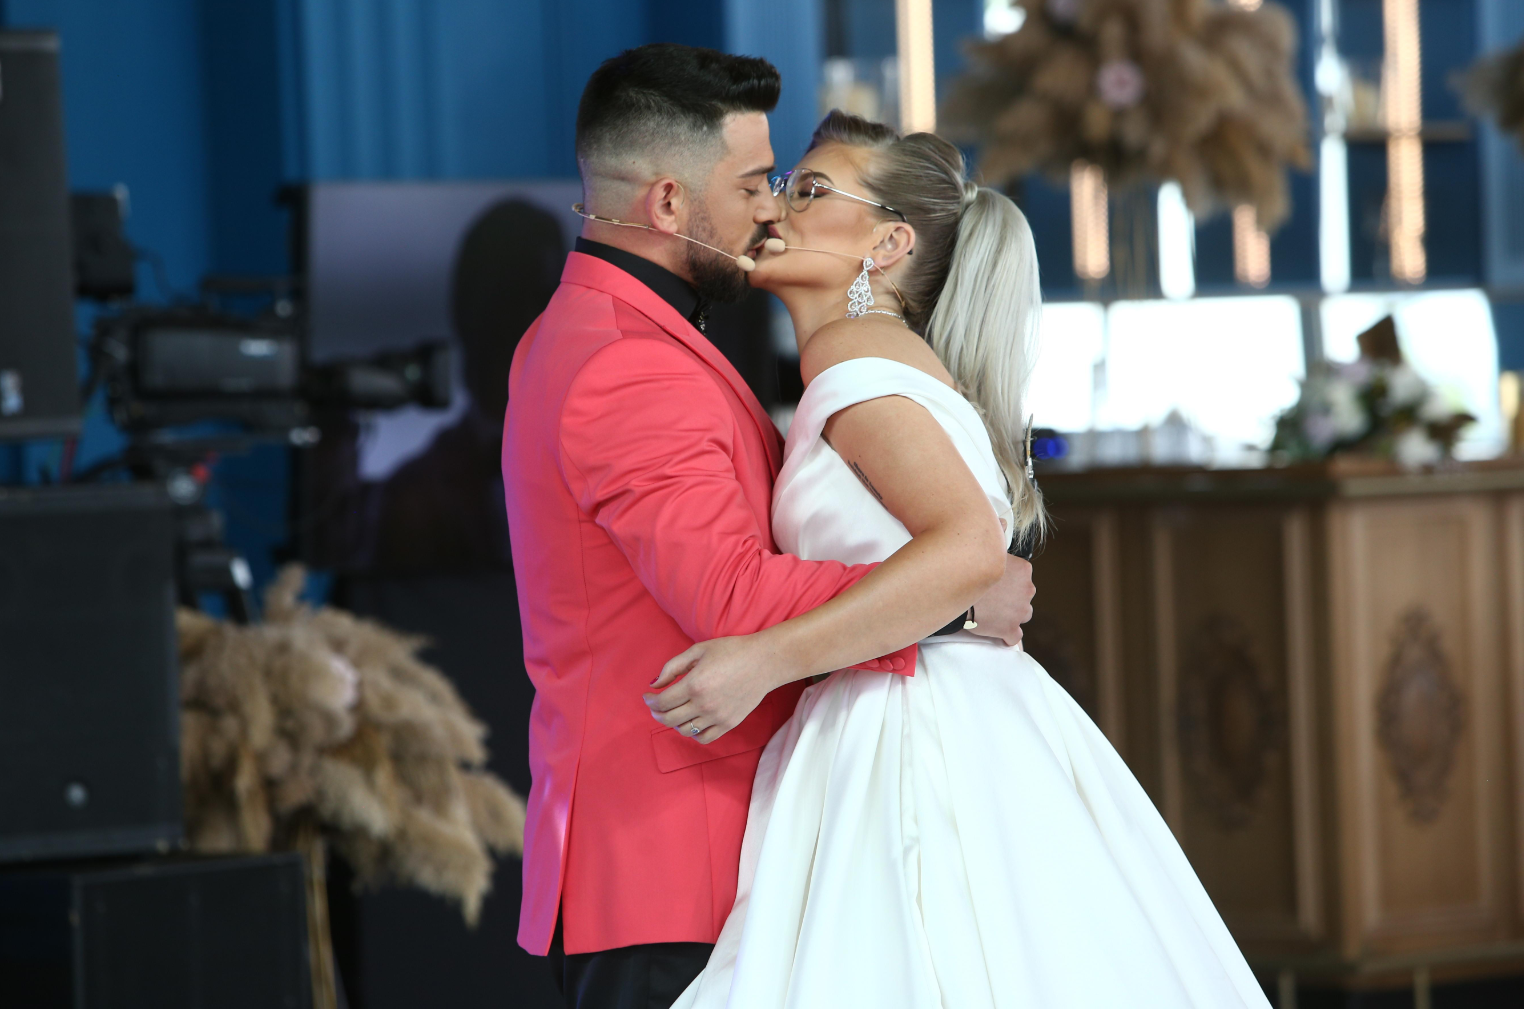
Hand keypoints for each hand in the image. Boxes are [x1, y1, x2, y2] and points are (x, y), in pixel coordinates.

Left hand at [644, 631, 797, 742]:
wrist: (763, 662)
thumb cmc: (731, 651)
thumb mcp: (698, 650)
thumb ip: (672, 667)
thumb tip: (654, 685)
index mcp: (694, 684)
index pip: (662, 702)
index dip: (650, 701)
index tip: (647, 697)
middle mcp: (704, 704)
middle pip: (669, 719)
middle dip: (657, 713)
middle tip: (655, 706)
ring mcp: (717, 716)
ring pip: (684, 730)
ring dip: (673, 723)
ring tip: (674, 712)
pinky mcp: (729, 724)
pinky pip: (703, 738)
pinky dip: (692, 733)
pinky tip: (691, 722)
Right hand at [967, 554, 1034, 645]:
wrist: (955, 588)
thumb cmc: (968, 568)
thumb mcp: (988, 552)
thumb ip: (998, 557)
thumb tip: (995, 556)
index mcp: (1024, 570)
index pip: (1024, 577)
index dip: (1009, 582)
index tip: (997, 585)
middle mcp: (1027, 589)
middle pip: (1024, 596)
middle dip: (1012, 599)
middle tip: (993, 599)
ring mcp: (1020, 610)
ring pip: (1023, 615)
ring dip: (1012, 615)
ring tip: (993, 615)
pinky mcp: (1010, 628)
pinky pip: (1015, 636)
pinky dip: (1007, 635)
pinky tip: (998, 633)